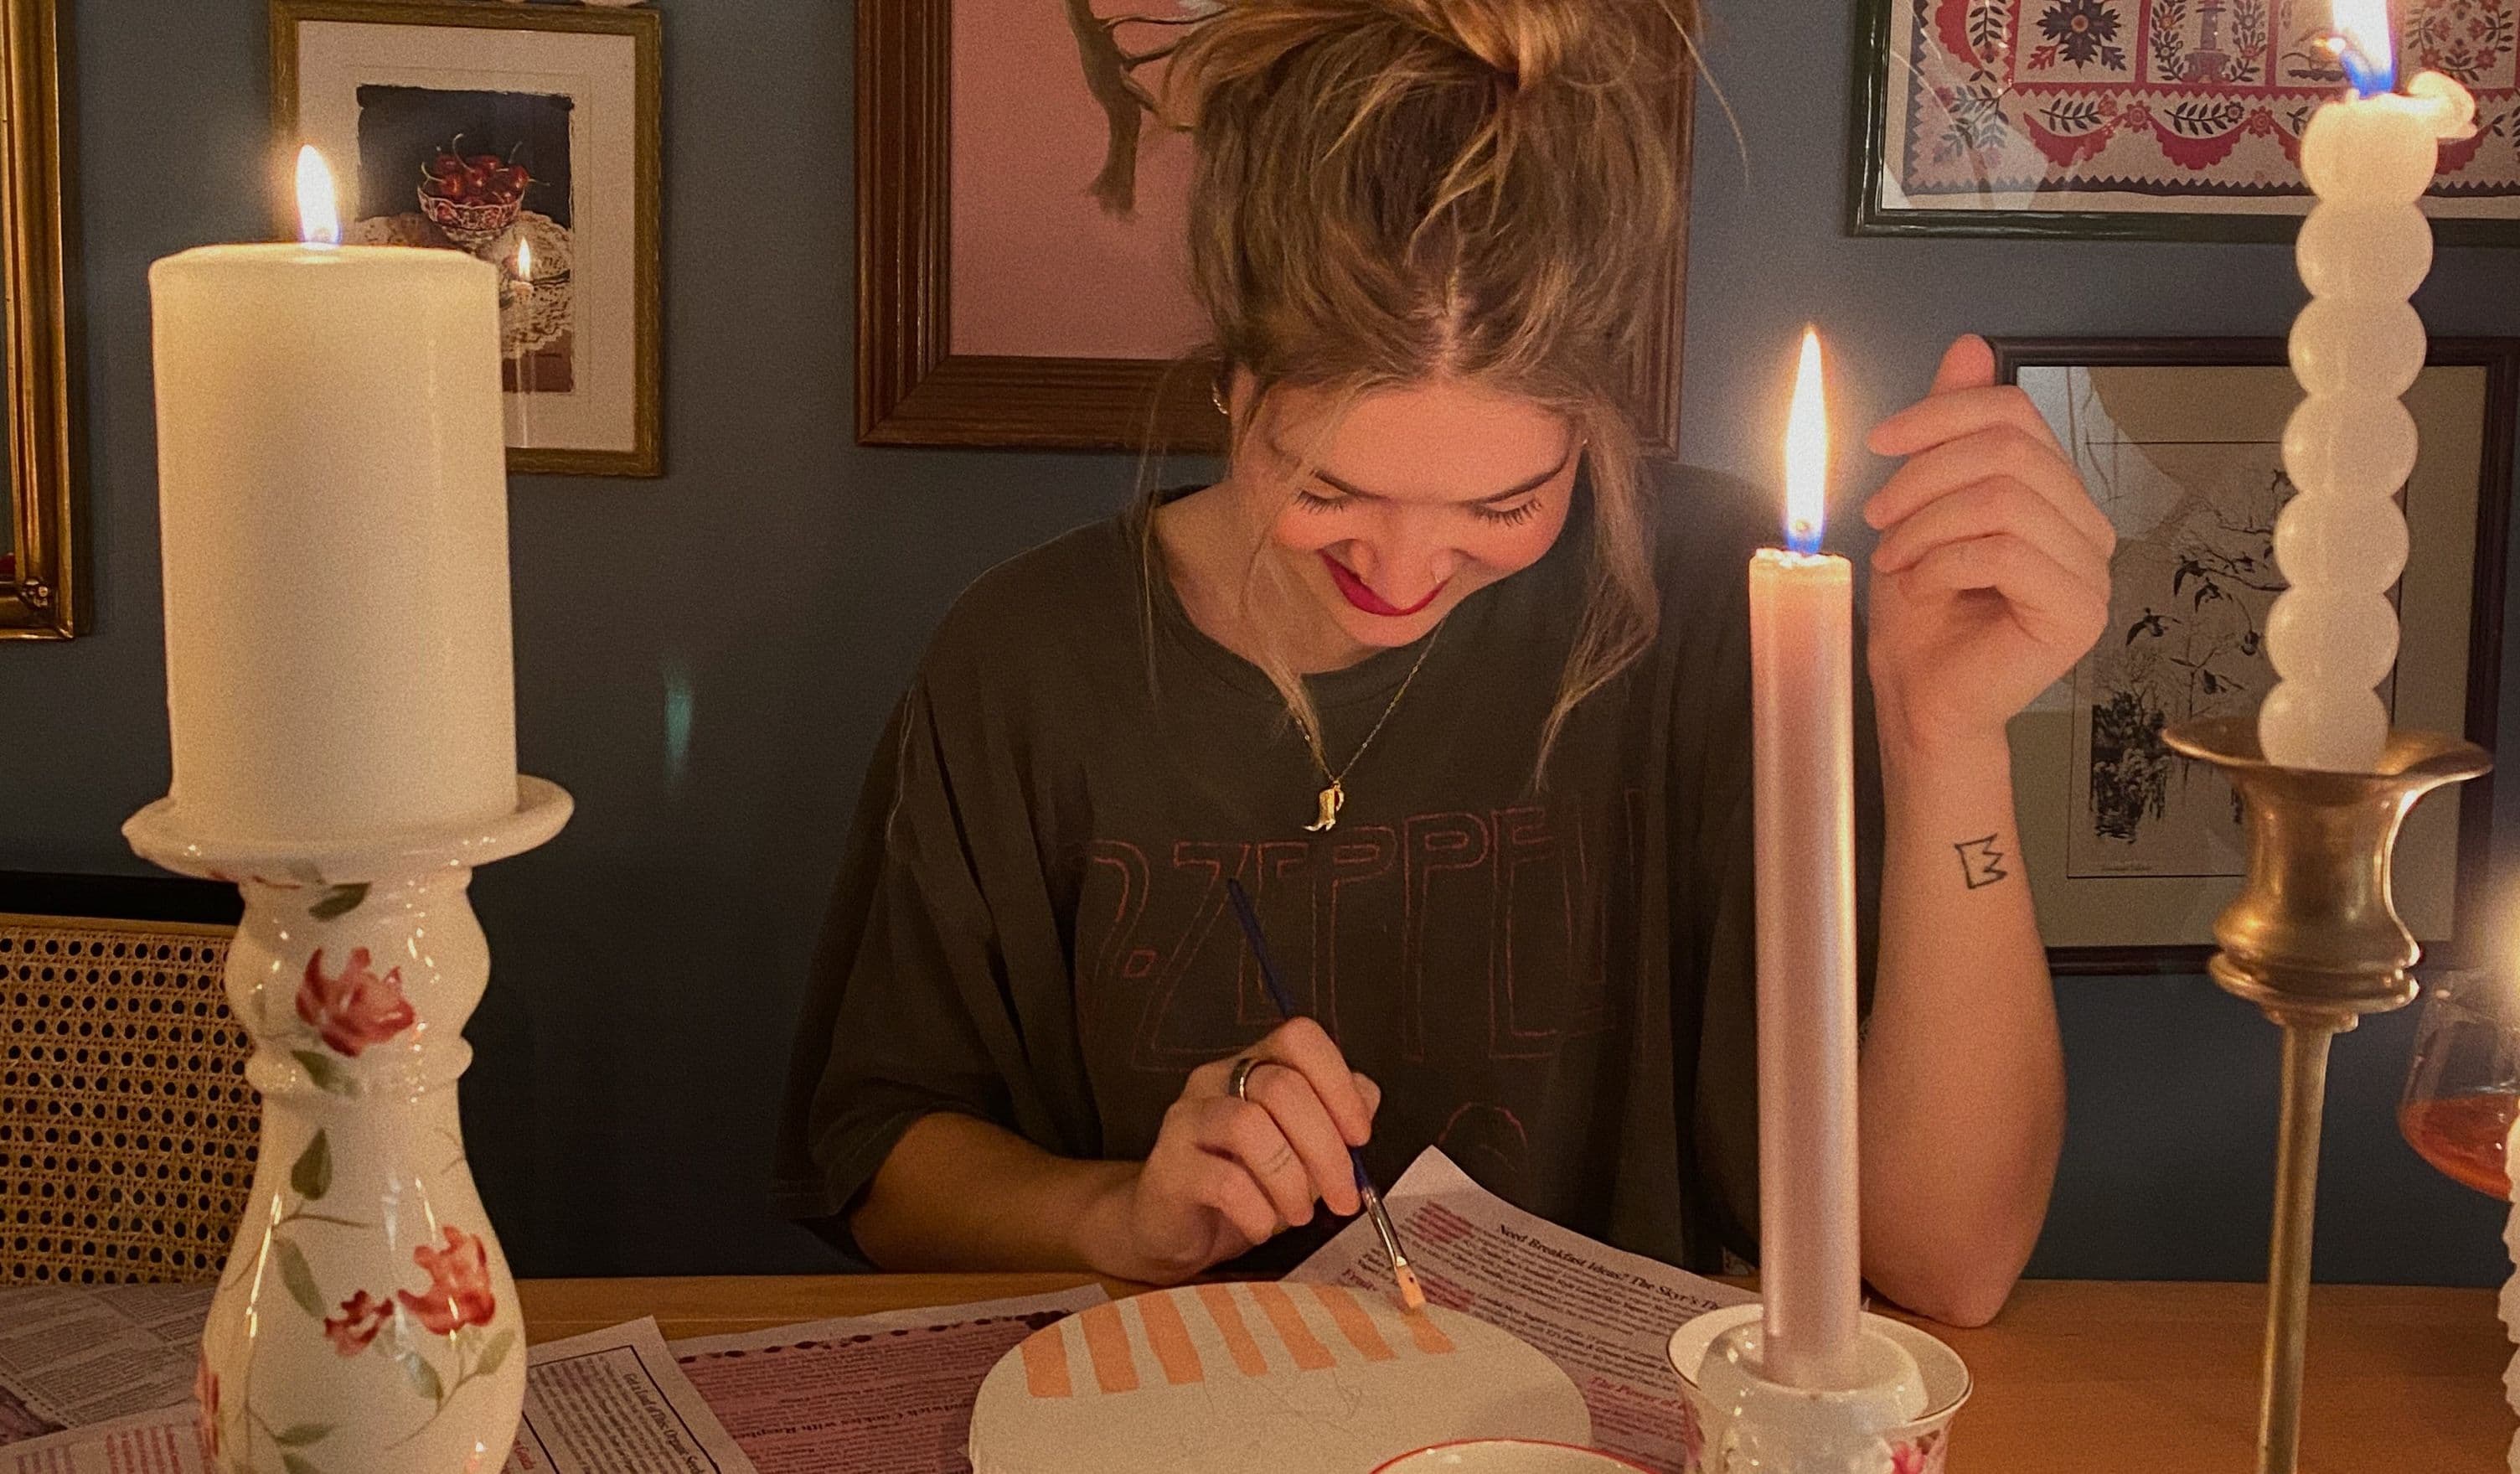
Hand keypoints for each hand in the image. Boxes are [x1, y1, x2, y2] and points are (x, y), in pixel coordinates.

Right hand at [1081, 1018, 1381, 1283]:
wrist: (1172, 1230)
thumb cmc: (1242, 1184)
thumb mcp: (1299, 1151)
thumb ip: (1332, 1121)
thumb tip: (1366, 1100)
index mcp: (1254, 1065)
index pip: (1300, 1038)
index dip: (1338, 1082)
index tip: (1361, 1137)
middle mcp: (1216, 1079)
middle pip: (1283, 1087)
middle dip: (1326, 1150)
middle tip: (1343, 1198)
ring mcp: (1187, 1119)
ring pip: (1249, 1126)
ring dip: (1290, 1180)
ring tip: (1298, 1215)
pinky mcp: (1168, 1167)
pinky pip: (1223, 1180)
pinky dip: (1257, 1210)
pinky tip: (1261, 1227)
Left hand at [1863, 336, 2114, 754]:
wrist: (1919, 697)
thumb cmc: (1921, 614)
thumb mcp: (1921, 505)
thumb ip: (1950, 429)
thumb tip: (1970, 347)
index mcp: (2056, 495)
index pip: (2016, 415)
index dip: (1942, 415)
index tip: (1879, 442)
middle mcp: (2087, 528)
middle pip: (2009, 451)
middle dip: (1923, 477)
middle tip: (1878, 520)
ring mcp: (2092, 572)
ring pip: (2003, 499)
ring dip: (1928, 525)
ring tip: (1898, 560)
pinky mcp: (2078, 612)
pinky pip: (2004, 553)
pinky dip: (1943, 564)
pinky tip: (1924, 587)